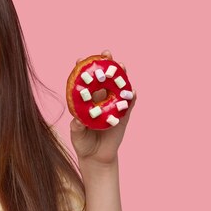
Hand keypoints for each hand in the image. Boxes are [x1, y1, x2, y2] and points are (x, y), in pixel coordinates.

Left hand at [70, 50, 136, 165]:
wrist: (96, 157)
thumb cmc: (83, 143)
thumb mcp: (77, 135)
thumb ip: (77, 127)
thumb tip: (78, 120)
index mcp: (87, 102)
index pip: (85, 83)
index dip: (83, 70)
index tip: (80, 59)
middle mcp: (101, 101)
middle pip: (104, 79)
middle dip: (106, 65)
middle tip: (107, 53)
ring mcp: (113, 107)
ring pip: (118, 88)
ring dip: (121, 76)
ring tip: (121, 65)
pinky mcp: (123, 116)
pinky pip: (129, 105)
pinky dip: (132, 97)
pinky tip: (133, 90)